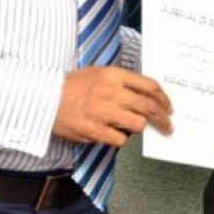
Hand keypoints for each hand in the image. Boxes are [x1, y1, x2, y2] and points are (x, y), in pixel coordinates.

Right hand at [52, 66, 171, 147]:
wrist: (45, 99)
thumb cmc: (72, 85)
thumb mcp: (99, 73)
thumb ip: (122, 81)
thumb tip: (145, 95)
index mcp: (114, 75)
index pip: (149, 86)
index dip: (163, 98)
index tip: (168, 107)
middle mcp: (111, 92)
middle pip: (149, 106)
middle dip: (162, 118)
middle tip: (167, 125)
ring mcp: (103, 112)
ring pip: (138, 124)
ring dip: (140, 128)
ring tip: (138, 129)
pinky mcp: (94, 131)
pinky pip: (120, 139)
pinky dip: (121, 139)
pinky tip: (115, 134)